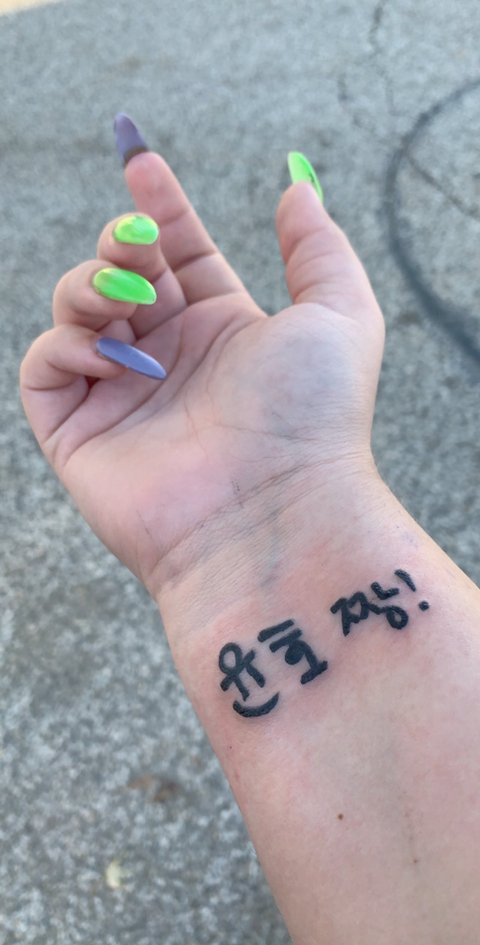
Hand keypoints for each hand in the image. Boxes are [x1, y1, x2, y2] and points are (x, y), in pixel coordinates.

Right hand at [20, 152, 384, 597]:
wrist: (272, 514)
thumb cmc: (313, 419)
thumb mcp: (341, 314)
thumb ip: (319, 245)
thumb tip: (297, 188)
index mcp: (222, 329)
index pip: (178, 253)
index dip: (158, 205)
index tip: (141, 158)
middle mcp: (169, 359)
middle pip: (120, 270)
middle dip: (122, 242)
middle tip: (141, 250)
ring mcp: (122, 395)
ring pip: (75, 307)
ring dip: (93, 286)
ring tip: (134, 308)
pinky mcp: (79, 433)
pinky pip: (45, 365)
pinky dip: (69, 346)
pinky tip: (115, 363)